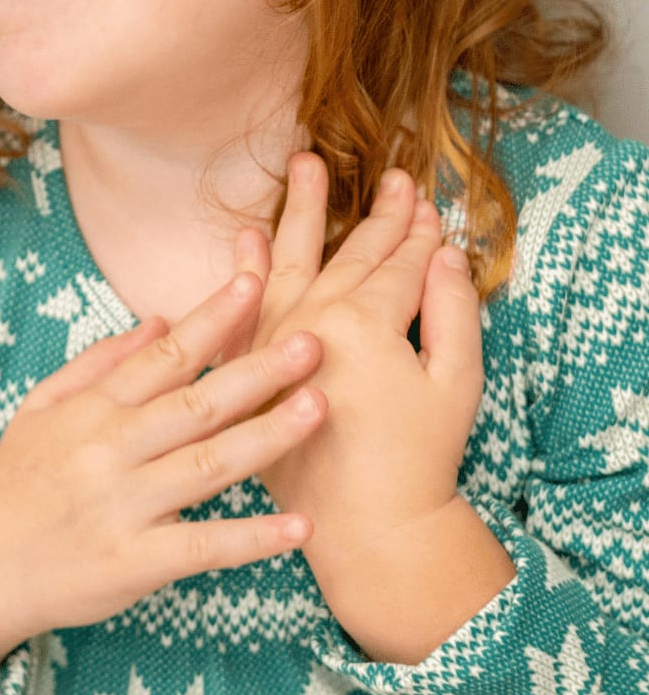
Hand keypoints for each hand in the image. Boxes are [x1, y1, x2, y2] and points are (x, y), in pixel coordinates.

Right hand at [0, 274, 325, 694]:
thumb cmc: (15, 483)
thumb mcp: (41, 408)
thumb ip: (100, 363)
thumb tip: (162, 319)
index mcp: (93, 411)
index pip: (163, 357)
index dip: (214, 319)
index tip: (259, 284)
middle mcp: (110, 451)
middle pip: (195, 404)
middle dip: (257, 370)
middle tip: (316, 340)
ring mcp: (123, 508)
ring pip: (206, 467)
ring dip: (266, 437)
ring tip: (319, 407)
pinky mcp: (133, 564)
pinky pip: (202, 547)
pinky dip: (252, 539)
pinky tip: (300, 527)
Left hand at [232, 155, 512, 660]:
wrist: (363, 526)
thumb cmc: (418, 461)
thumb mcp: (456, 382)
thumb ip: (452, 309)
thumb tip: (443, 254)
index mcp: (363, 323)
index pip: (395, 263)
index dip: (416, 231)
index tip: (424, 200)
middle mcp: (308, 325)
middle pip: (345, 257)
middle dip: (374, 216)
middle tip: (389, 177)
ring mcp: (269, 348)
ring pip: (287, 268)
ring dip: (299, 217)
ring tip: (303, 168)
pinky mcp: (247, 378)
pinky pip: (239, 317)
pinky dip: (244, 278)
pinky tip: (247, 246)